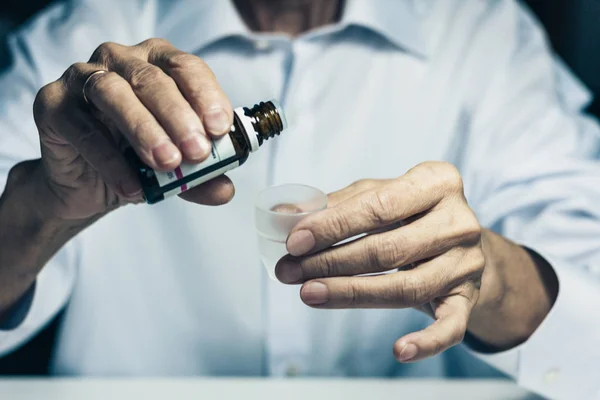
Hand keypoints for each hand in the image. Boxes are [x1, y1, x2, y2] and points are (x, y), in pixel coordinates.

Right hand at [32, 38, 234, 221]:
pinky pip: (82, 129)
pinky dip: (110, 160)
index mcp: (157, 62)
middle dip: (177, 116)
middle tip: (196, 152)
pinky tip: (131, 187)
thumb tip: (225, 191)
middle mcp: (119, 60)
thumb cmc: (137, 160)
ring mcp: (82, 77)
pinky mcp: (52, 103)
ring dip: (144, 129)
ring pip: (114, 93)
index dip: (205, 95)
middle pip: (150, 79)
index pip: (186, 67)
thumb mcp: (176, 169)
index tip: (220, 128)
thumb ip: (200, 176)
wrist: (88, 185)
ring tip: (167, 163)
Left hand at [275, 162, 486, 361]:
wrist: (458, 240)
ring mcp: (467, 262)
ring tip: (309, 294)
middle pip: (388, 250)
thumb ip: (335, 204)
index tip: (295, 241)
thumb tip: (285, 215)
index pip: (379, 206)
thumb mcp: (379, 194)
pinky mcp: (468, 298)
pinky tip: (399, 351)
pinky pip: (451, 326)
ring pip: (405, 288)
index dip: (333, 226)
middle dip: (331, 262)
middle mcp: (459, 221)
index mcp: (436, 182)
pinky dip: (427, 342)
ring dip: (350, 294)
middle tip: (290, 271)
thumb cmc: (410, 212)